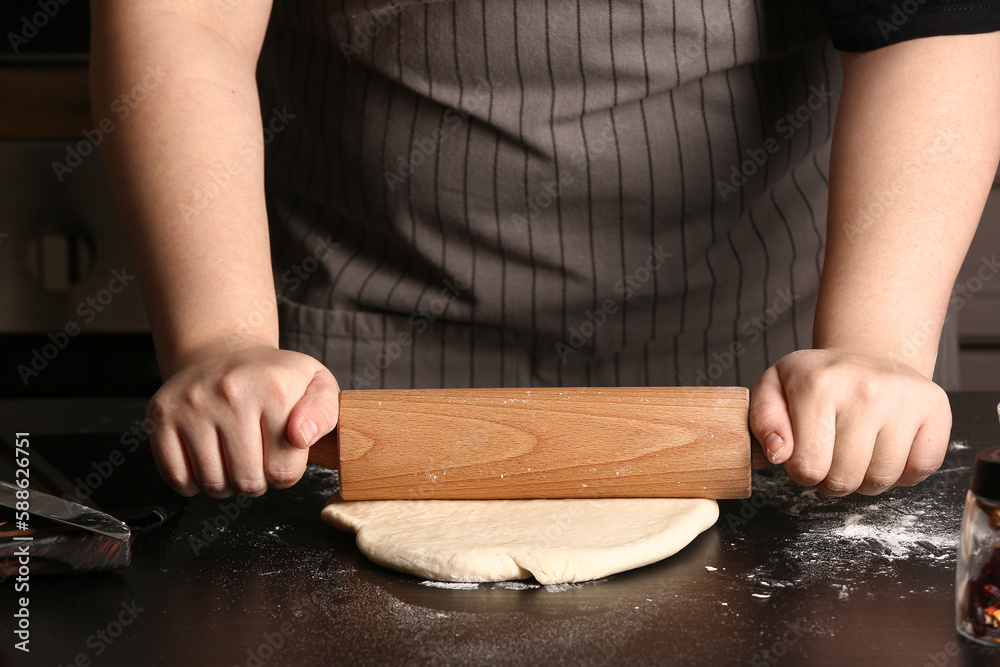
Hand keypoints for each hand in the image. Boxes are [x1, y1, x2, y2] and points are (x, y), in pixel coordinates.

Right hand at [146, 335, 339, 497]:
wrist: (223, 351)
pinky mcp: (161, 416)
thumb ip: (324, 412)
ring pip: (212, 484)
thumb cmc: (274, 377)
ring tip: (234, 457)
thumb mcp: (316, 383)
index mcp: (273, 389)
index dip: (286, 472)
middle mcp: (230, 394)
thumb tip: (301, 437)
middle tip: (257, 456)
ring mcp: (191, 405)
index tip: (282, 452)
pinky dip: (192, 482)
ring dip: (226, 483)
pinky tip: (207, 459)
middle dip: (257, 480)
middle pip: (247, 482)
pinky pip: (176, 477)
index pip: (284, 471)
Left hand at [749, 349, 951, 495]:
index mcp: (816, 386)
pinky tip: (887, 449)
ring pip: (882, 480)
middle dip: (832, 480)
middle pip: (844, 479)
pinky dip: (903, 472)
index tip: (806, 455)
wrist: (866, 353)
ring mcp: (904, 398)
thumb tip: (778, 453)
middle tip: (832, 456)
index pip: (807, 469)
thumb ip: (763, 421)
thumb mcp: (774, 388)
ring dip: (866, 480)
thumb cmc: (816, 379)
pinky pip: (921, 469)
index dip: (803, 473)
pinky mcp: (935, 408)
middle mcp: (864, 390)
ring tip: (857, 454)